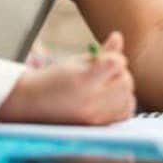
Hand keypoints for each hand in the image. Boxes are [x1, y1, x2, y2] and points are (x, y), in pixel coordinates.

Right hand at [0, 31, 135, 124]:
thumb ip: (101, 52)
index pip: (116, 64)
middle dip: (121, 73)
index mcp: (82, 79)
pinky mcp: (98, 126)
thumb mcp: (75, 62)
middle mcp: (90, 100)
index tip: (107, 59)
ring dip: (123, 88)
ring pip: (128, 98)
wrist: (33, 104)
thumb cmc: (54, 78)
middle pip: (126, 82)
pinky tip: (111, 98)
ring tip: (108, 85)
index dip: (116, 59)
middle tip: (108, 72)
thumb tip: (119, 37)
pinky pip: (125, 113)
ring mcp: (95, 116)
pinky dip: (123, 103)